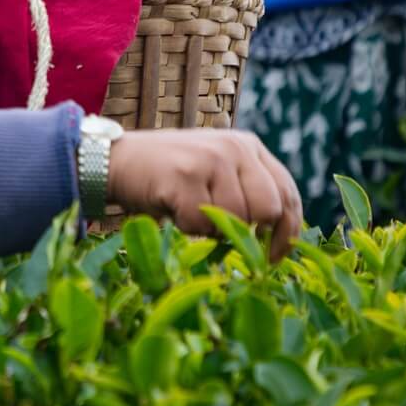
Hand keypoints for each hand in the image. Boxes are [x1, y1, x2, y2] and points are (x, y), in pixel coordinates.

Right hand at [106, 128, 302, 260]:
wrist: (117, 159)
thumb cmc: (170, 176)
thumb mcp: (216, 172)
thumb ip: (247, 191)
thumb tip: (278, 238)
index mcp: (248, 146)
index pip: (289, 193)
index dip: (289, 232)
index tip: (275, 258)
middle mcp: (235, 147)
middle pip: (269, 209)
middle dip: (249, 233)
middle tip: (228, 241)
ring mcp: (211, 158)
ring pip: (236, 220)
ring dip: (212, 230)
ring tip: (188, 210)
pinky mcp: (186, 174)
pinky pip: (202, 225)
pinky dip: (187, 227)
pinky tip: (173, 208)